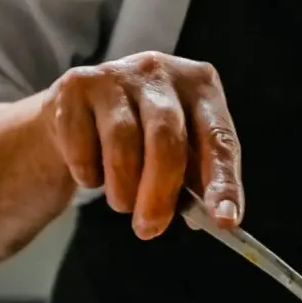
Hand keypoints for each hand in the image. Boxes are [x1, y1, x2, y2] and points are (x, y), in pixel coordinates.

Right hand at [43, 52, 242, 239]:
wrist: (82, 116)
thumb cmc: (145, 141)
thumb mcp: (182, 158)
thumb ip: (199, 185)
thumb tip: (216, 218)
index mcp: (201, 88)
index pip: (220, 140)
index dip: (224, 183)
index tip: (225, 221)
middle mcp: (161, 72)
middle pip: (166, 140)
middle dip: (159, 195)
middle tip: (149, 230)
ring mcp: (117, 74)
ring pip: (123, 145)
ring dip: (122, 190)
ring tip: (122, 202)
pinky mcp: (76, 85)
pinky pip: (83, 147)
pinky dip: (89, 175)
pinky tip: (93, 173)